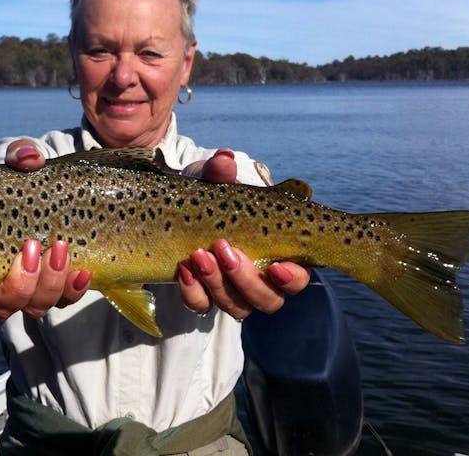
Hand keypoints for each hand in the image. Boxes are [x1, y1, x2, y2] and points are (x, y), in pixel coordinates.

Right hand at [0, 141, 91, 317]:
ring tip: (61, 247)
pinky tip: (83, 271)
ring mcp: (32, 286)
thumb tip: (28, 158)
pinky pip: (65, 300)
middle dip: (18, 284)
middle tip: (32, 247)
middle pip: (1, 305)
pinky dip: (73, 289)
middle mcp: (0, 280)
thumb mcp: (25, 161)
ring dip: (48, 283)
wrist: (76, 190)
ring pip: (34, 306)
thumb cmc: (33, 178)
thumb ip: (21, 154)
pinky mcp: (61, 287)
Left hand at [177, 149, 310, 318]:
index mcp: (277, 252)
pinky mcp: (204, 296)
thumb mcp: (211, 179)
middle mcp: (260, 279)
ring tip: (198, 255)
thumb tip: (224, 160)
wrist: (171, 209)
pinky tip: (183, 269)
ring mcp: (232, 291)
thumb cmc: (207, 193)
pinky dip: (193, 291)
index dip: (292, 278)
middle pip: (269, 300)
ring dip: (218, 284)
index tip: (276, 266)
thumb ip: (219, 171)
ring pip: (238, 307)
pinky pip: (202, 305)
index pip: (297, 277)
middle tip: (223, 247)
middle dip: (247, 279)